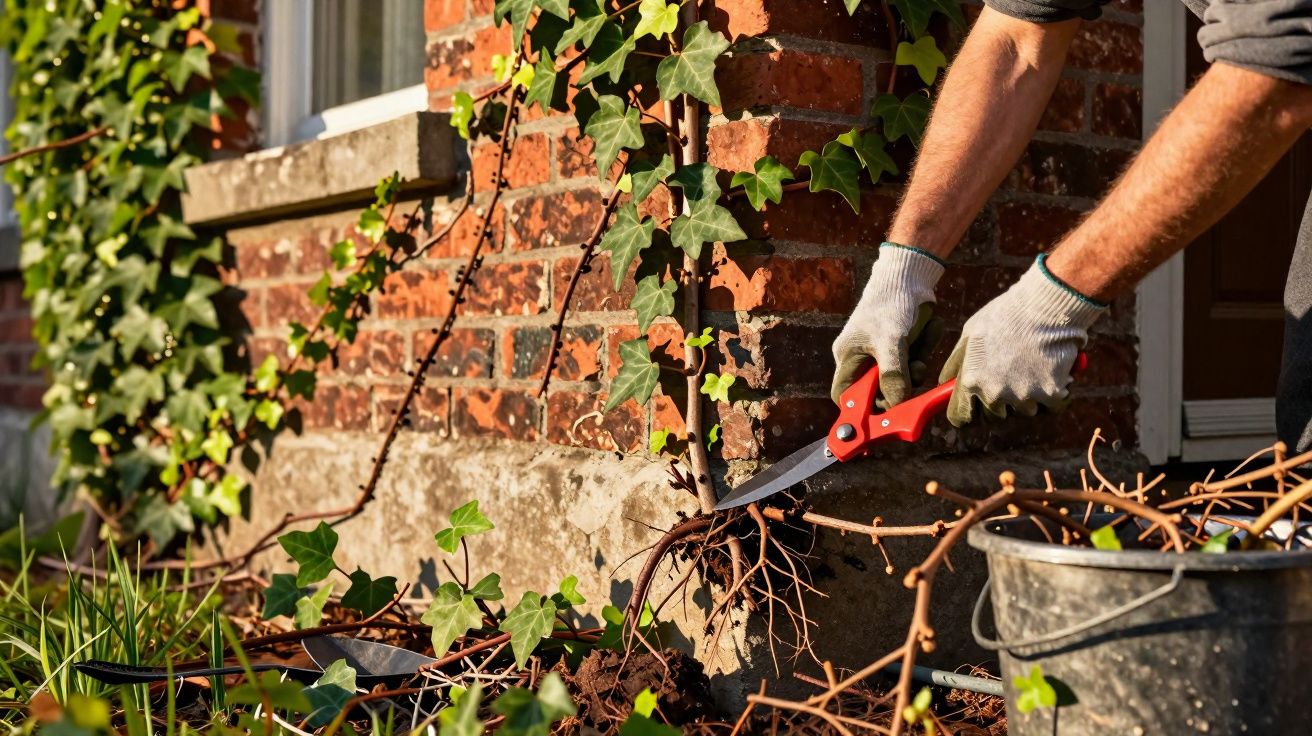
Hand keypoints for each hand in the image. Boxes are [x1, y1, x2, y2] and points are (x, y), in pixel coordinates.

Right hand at [831, 243, 945, 406]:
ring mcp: (883, 353)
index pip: (844, 394)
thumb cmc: (890, 303)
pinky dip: (924, 351)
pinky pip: (914, 363)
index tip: (881, 411)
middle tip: (913, 371)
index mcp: (848, 356)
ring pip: (901, 379)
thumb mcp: (891, 342)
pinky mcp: (903, 347)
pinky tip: (927, 332)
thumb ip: (893, 377)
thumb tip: (897, 405)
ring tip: (919, 349)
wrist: (910, 274)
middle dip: (899, 385)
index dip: (859, 407)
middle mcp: (862, 357)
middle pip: (879, 391)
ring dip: (915, 367)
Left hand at [939, 255, 1105, 425]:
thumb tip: (945, 385)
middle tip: (1009, 375)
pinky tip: (1051, 372)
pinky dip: (1053, 394)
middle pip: (993, 416)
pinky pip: (1051, 407)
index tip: (972, 408)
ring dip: (1027, 396)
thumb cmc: (1005, 315)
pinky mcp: (1051, 395)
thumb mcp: (969, 334)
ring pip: (1023, 411)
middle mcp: (995, 394)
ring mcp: (1024, 397)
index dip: (966, 413)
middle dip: (999, 402)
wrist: (1046, 305)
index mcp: (971, 381)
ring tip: (1031, 366)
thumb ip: (956, 365)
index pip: (960, 418)